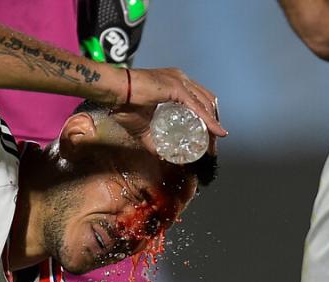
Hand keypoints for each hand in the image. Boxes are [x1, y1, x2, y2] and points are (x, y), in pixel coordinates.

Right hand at [109, 67, 225, 154]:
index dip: (206, 117)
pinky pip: (197, 106)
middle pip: (206, 101)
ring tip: (215, 140)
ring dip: (212, 124)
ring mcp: (179, 81)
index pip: (199, 99)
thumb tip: (162, 156)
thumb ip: (153, 141)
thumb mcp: (143, 128)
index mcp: (174, 83)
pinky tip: (214, 131)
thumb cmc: (123, 105)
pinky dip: (208, 120)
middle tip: (214, 142)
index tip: (209, 134)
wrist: (113, 92)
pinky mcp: (176, 87)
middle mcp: (181, 79)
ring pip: (205, 104)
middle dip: (213, 122)